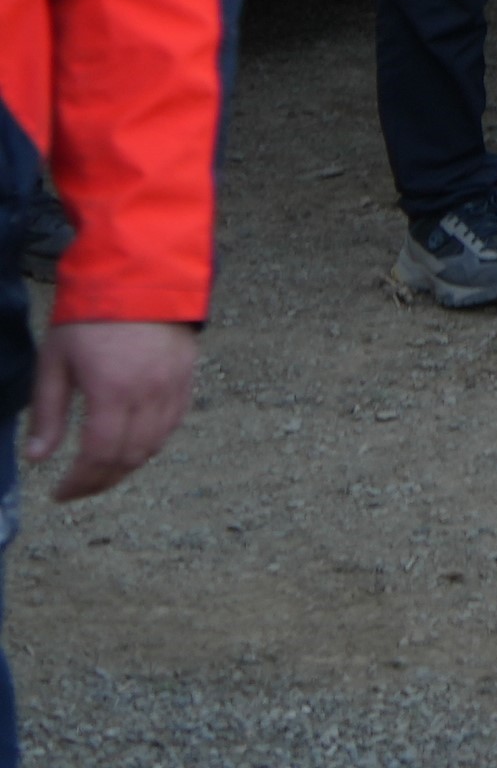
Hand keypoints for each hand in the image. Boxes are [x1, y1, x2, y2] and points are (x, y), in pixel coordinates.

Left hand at [27, 321, 195, 503]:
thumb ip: (48, 412)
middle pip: (129, 457)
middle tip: (77, 488)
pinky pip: (173, 423)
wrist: (141, 275)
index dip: (79, 482)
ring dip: (126, 466)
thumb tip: (37, 457)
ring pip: (154, 445)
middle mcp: (148, 394)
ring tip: (101, 471)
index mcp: (112, 391)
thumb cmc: (90, 317)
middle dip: (100, 481)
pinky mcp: (187, 377)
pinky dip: (152, 443)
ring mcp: (172, 386)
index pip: (99, 455)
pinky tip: (132, 444)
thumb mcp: (56, 361)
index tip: (59, 493)